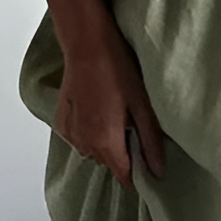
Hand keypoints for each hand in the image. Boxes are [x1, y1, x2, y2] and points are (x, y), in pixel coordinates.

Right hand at [52, 10, 166, 189]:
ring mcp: (70, 134)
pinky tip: (99, 112)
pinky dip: (90, 133)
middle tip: (135, 128)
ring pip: (94, 152)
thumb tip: (158, 171)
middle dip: (123, 154)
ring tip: (116, 116)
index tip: (149, 166)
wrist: (86, 44)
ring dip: (106, 143)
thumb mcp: (142, 104)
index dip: (138, 175)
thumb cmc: (117, 69)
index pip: (124, 176)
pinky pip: (80, 139)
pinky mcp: (61, 122)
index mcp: (106, 142)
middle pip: (109, 163)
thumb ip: (150, 141)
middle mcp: (85, 144)